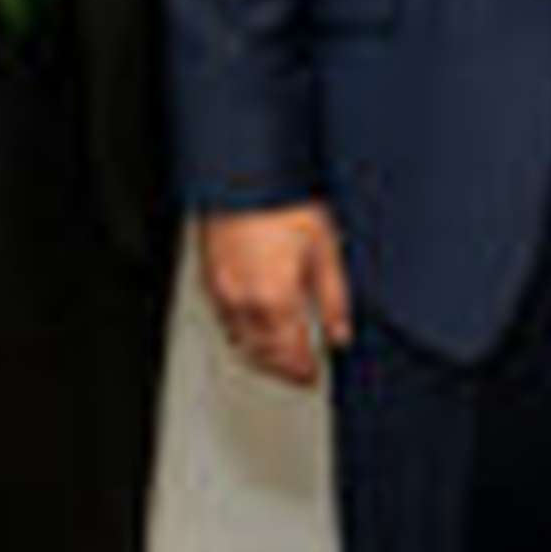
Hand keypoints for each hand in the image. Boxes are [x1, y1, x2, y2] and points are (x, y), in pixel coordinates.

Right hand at [198, 203, 351, 385]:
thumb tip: (340, 335)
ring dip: (259, 354)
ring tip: (278, 356)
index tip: (312, 377)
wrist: (247, 174)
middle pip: (261, 354)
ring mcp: (222, 290)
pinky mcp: (210, 276)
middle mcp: (243, 301)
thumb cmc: (286, 202)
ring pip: (239, 340)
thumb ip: (333, 299)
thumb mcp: (325, 249)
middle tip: (297, 374)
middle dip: (280, 369)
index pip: (289, 355)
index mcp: (275, 300)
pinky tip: (253, 325)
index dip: (302, 371)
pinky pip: (224, 319)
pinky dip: (240, 331)